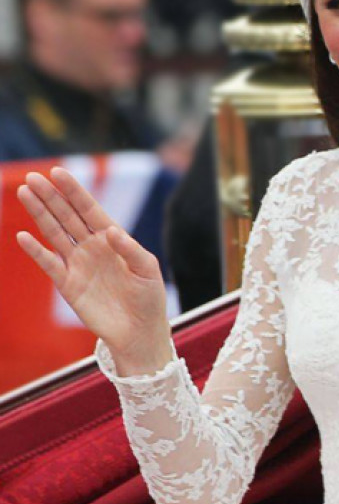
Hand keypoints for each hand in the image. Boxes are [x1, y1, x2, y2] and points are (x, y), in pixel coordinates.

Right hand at [16, 167, 171, 374]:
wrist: (139, 331)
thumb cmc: (149, 298)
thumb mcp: (148, 269)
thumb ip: (130, 249)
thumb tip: (110, 231)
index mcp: (113, 238)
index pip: (89, 209)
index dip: (74, 191)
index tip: (58, 172)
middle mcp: (92, 247)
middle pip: (67, 216)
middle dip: (51, 196)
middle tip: (33, 177)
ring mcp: (78, 264)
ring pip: (54, 233)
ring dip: (40, 214)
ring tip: (24, 193)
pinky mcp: (68, 284)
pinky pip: (49, 264)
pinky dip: (36, 251)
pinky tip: (23, 236)